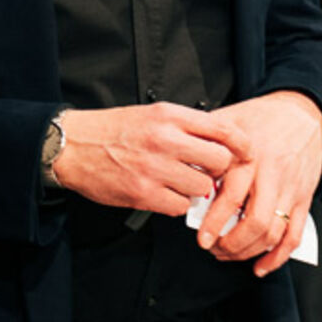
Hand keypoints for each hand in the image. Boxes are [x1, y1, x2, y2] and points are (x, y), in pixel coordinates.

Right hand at [51, 103, 250, 216]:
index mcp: (170, 116)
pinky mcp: (143, 193)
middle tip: (208, 173)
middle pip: (220, 161)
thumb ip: (186, 127)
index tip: (247, 154)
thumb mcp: (153, 114)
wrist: (74, 146)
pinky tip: (164, 194)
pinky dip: (176, 204)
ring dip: (196, 191)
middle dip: (219, 171)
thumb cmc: (114, 130)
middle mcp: (165, 140)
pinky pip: (179, 207)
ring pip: (202, 188)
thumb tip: (221, 142)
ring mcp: (154, 168)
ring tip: (180, 183)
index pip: (223, 129)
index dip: (242, 145)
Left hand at [197, 91, 321, 277]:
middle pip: (255, 220)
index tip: (202, 237)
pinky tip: (261, 266)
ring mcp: (290, 188)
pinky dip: (278, 256)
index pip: (233, 195)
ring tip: (229, 253)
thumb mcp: (229, 121)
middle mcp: (272, 173)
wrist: (302, 113)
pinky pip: (294, 234)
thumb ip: (206, 143)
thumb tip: (181, 164)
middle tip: (214, 248)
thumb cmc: (261, 118)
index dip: (216, 222)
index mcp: (250, 155)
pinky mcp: (304, 199)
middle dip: (232, 243)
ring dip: (249, 251)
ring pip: (273, 232)